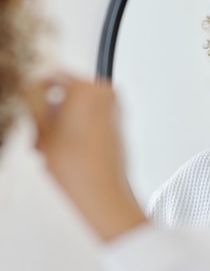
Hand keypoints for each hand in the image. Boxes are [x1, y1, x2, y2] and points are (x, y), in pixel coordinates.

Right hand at [29, 75, 146, 240]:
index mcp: (87, 89)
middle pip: (67, 95)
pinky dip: (77, 130)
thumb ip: (33, 101)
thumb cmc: (79, 169)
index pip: (52, 76)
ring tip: (49, 148)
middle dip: (50, 115)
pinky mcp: (118, 126)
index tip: (29, 106)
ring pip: (79, 109)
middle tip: (39, 134)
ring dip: (61, 125)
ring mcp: (115, 110)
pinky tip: (64, 152)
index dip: (36, 93)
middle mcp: (106, 95)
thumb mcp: (43, 130)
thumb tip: (30, 88)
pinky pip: (92, 120)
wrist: (103, 194)